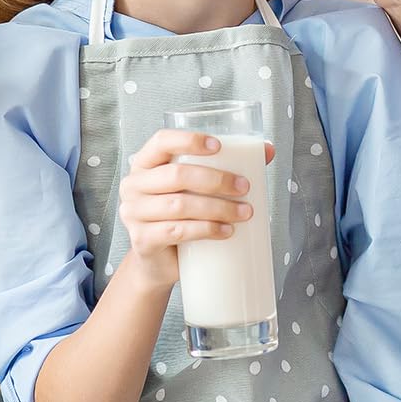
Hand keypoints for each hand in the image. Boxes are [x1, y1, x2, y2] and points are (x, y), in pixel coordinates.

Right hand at [116, 130, 272, 296]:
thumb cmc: (180, 214)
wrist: (160, 260)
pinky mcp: (143, 240)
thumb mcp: (196, 188)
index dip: (188, 140)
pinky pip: (176, 231)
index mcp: (145, 163)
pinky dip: (206, 230)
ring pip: (179, 205)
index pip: (161, 141)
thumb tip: (267, 150)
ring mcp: (134, 214)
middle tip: (244, 187)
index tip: (219, 146)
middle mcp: (133, 185)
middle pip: (176, 175)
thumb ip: (227, 166)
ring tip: (245, 213)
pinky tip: (226, 231)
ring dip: (217, 208)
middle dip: (216, 180)